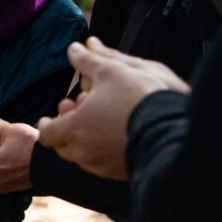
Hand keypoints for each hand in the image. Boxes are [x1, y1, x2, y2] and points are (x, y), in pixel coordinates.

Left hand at [38, 37, 188, 179]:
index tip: (52, 115)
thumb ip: (88, 60)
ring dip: (85, 138)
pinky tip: (117, 132)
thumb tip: (74, 48)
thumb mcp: (111, 69)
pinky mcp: (122, 173)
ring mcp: (104, 167)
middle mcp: (85, 153)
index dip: (47, 124)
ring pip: (84, 156)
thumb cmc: (138, 96)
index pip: (47, 135)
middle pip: (63, 147)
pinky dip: (103, 149)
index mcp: (75, 129)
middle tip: (79, 109)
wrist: (174, 128)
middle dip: (67, 127)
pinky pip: (104, 163)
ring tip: (99, 118)